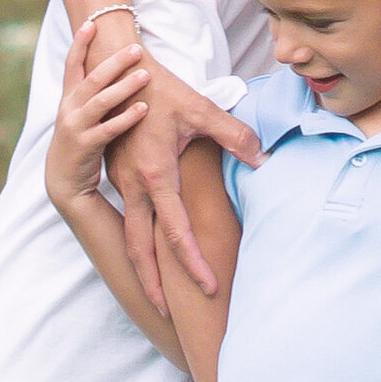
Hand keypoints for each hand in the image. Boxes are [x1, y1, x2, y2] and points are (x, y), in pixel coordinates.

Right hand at [44, 29, 149, 216]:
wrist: (64, 181)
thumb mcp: (79, 113)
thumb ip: (90, 92)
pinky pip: (108, 129)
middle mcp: (68, 108)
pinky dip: (126, 118)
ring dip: (124, 86)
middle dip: (115, 62)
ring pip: (101, 101)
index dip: (80, 43)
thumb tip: (110, 66)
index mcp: (68, 97)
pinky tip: (143, 109)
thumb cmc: (79, 140)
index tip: (92, 23)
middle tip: (137, 48)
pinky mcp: (85, 146)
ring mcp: (75, 127)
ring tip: (145, 75)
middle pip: (92, 78)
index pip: (72, 64)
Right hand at [98, 40, 259, 311]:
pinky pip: (126, 215)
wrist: (117, 68)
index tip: (209, 287)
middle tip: (168, 314)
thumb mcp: (202, 109)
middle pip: (138, 248)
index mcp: (155, 174)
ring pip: (128, 234)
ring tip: (156, 293)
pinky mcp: (116, 174)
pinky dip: (136, 239)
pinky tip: (149, 252)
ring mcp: (120, 181)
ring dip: (141, 265)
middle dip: (152, 283)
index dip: (193, 263)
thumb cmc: (162, 88)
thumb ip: (235, 137)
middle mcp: (132, 185)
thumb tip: (264, 161)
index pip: (176, 232)